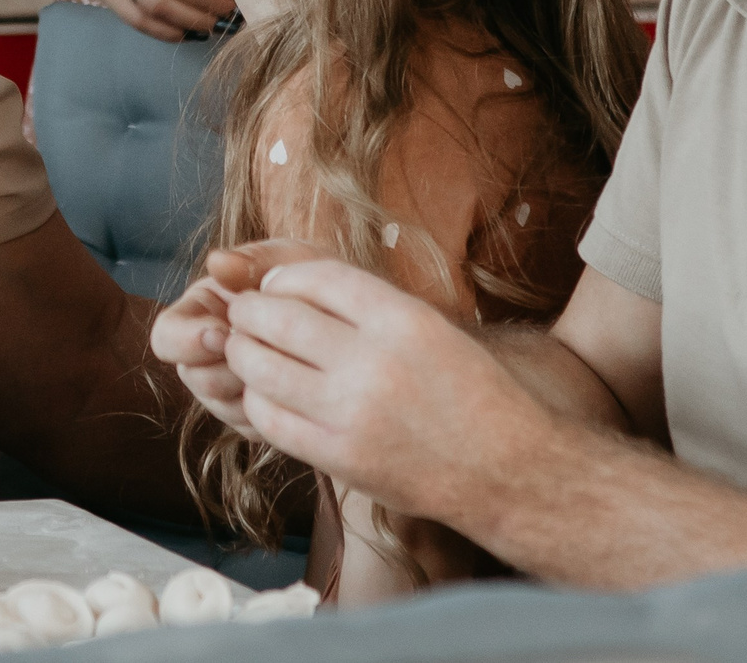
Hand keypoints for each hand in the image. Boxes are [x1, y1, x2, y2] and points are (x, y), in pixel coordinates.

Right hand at [151, 241, 331, 436]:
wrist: (342, 309)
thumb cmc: (304, 275)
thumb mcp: (281, 259)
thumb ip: (250, 261)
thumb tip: (218, 262)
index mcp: (198, 314)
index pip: (166, 336)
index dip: (188, 339)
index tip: (222, 331)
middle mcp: (205, 355)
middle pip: (192, 377)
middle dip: (226, 368)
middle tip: (264, 352)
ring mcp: (228, 389)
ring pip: (220, 406)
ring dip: (252, 388)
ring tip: (287, 363)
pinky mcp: (255, 414)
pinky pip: (253, 425)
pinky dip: (275, 408)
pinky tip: (299, 386)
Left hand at [222, 259, 554, 523]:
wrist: (506, 469)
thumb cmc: (471, 392)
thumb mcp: (433, 329)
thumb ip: (371, 307)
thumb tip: (295, 289)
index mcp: (403, 318)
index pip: (317, 278)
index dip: (281, 278)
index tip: (270, 286)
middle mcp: (375, 361)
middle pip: (278, 319)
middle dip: (248, 312)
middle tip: (240, 314)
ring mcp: (353, 413)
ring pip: (263, 368)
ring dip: (243, 354)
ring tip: (244, 350)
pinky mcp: (340, 457)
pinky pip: (271, 419)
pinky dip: (255, 401)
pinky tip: (262, 395)